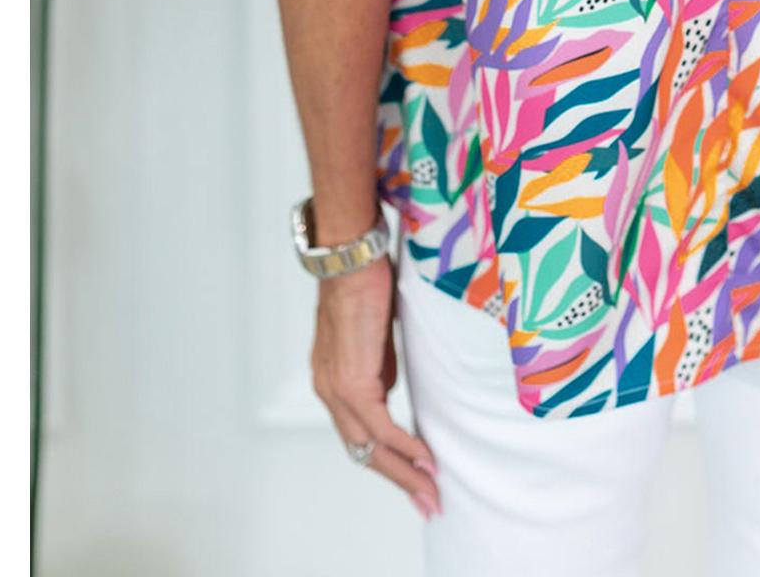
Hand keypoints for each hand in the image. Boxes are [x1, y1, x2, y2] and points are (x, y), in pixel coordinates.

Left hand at [310, 256, 440, 519]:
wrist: (349, 258)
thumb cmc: (364, 282)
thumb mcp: (374, 335)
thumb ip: (379, 367)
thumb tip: (390, 392)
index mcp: (331, 379)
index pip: (358, 432)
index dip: (385, 457)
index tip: (414, 474)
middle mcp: (328, 390)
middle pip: (362, 450)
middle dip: (398, 479)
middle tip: (428, 501)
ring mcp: (337, 388)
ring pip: (370, 447)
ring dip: (404, 472)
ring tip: (431, 490)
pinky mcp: (353, 381)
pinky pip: (381, 426)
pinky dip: (404, 447)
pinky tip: (425, 460)